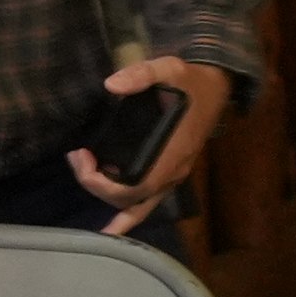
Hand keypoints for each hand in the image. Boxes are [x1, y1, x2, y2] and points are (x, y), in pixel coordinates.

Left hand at [72, 55, 231, 228]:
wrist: (217, 87)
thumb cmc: (192, 81)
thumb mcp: (170, 68)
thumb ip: (142, 74)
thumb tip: (111, 85)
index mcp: (173, 153)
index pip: (134, 187)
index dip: (101, 182)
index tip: (82, 156)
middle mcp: (173, 172)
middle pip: (130, 200)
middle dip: (96, 185)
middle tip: (78, 157)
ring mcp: (173, 175)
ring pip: (140, 206)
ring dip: (109, 200)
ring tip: (84, 176)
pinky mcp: (170, 172)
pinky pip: (148, 201)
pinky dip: (128, 216)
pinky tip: (111, 228)